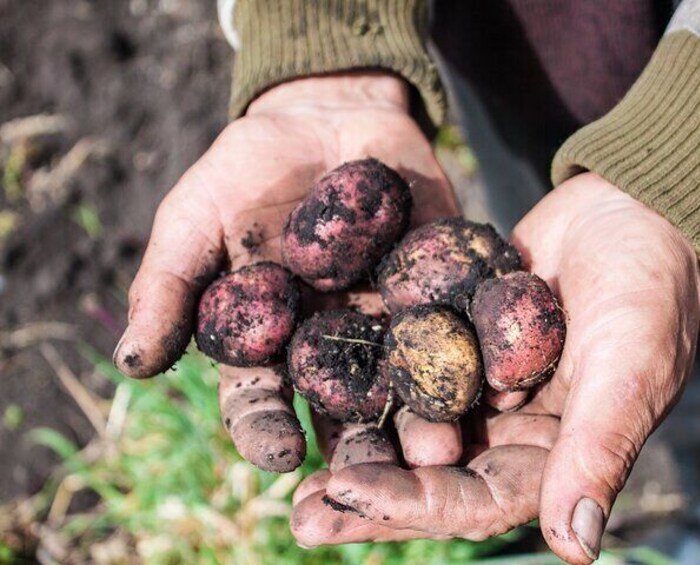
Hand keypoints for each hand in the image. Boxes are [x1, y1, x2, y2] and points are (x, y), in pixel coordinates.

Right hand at [113, 72, 461, 471]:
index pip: (263, 402)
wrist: (323, 114)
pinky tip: (491, 376)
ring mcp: (391, 318)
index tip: (280, 457)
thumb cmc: (245, 170)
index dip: (267, 432)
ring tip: (441, 448)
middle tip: (377, 482)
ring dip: (424, 415)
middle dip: (359, 445)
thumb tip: (131, 365)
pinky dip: (474, 345)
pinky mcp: (440, 285)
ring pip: (407, 378)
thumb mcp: (194, 220)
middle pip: (344, 408)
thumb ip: (167, 288)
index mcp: (271, 343)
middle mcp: (334, 344)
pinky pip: (457, 318)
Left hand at [292, 173, 699, 563]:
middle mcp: (512, 433)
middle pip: (431, 479)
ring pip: (411, 429)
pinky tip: (315, 383)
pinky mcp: (461, 340)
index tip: (344, 493)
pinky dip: (369, 379)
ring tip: (290, 467)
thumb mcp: (629, 367)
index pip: (477, 500)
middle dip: (366, 497)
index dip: (411, 504)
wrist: (635, 209)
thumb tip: (577, 551)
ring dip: (356, 446)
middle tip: (297, 514)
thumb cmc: (651, 289)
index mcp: (554, 456)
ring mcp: (482, 387)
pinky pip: (410, 367)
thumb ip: (599, 450)